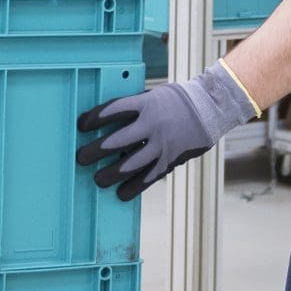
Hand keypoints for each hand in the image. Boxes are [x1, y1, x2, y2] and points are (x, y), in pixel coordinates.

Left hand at [76, 62, 257, 200]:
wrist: (210, 109)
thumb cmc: (175, 101)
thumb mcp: (153, 96)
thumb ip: (132, 108)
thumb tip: (103, 121)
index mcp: (146, 104)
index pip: (113, 110)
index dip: (94, 119)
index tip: (81, 126)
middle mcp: (153, 124)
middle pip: (117, 140)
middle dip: (95, 151)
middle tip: (81, 158)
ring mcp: (163, 144)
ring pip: (131, 164)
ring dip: (111, 174)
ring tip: (98, 180)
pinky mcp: (171, 159)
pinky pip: (149, 177)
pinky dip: (134, 187)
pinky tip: (121, 194)